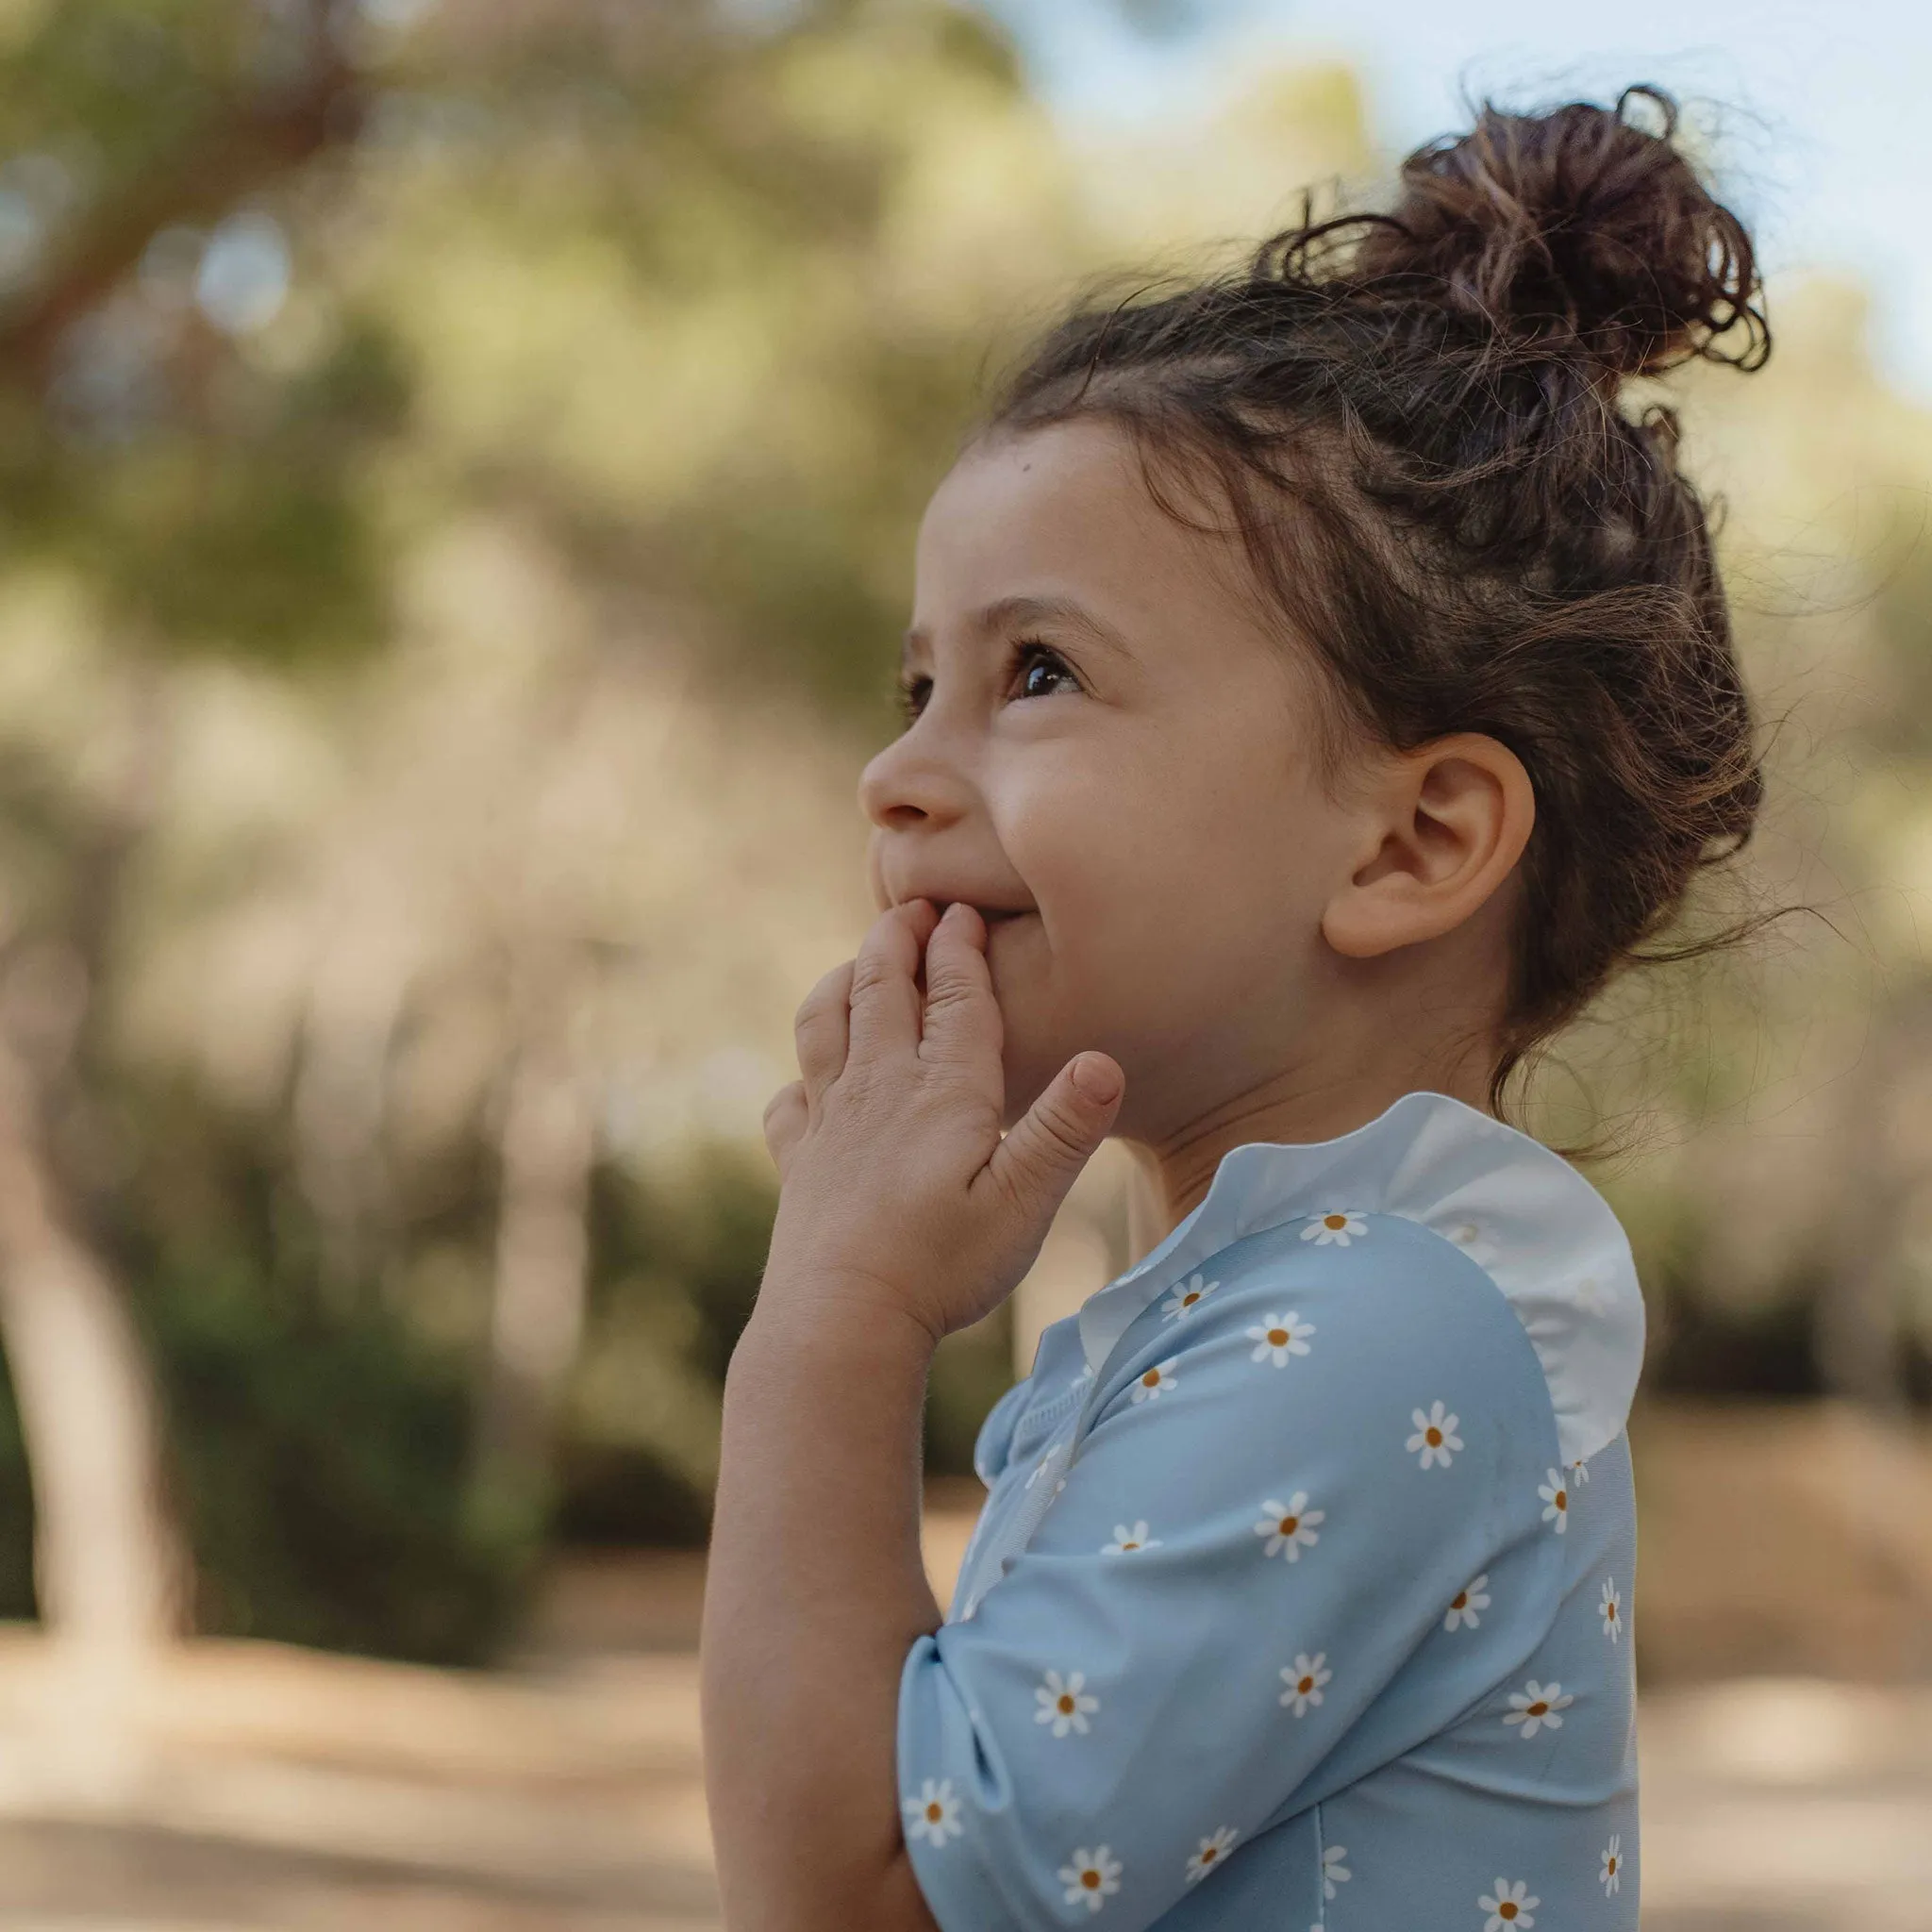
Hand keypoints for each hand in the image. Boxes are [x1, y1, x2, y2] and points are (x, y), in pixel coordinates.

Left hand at [758, 898, 1124, 1343]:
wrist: (840, 1320)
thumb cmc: (942, 1266)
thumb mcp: (1024, 1203)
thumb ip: (1063, 1130)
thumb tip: (1105, 1060)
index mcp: (943, 1091)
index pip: (955, 998)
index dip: (961, 948)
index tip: (963, 909)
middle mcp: (879, 1089)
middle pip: (882, 989)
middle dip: (897, 939)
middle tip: (910, 907)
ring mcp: (829, 1123)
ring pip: (825, 1025)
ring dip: (842, 983)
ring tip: (858, 966)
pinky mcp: (798, 1163)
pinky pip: (789, 1101)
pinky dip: (800, 1077)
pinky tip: (807, 1084)